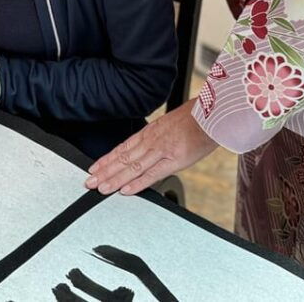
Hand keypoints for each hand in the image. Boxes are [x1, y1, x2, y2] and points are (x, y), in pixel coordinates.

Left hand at [84, 98, 217, 194]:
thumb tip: (149, 147)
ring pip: (132, 167)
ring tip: (100, 188)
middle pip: (123, 158)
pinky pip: (152, 174)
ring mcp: (161, 150)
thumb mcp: (171, 124)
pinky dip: (137, 183)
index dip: (107, 159)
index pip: (123, 148)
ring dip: (114, 179)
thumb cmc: (197, 118)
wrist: (213, 113)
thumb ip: (159, 137)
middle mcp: (151, 141)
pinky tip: (125, 191)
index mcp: (151, 132)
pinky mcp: (175, 159)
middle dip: (104, 171)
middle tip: (89, 182)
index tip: (94, 168)